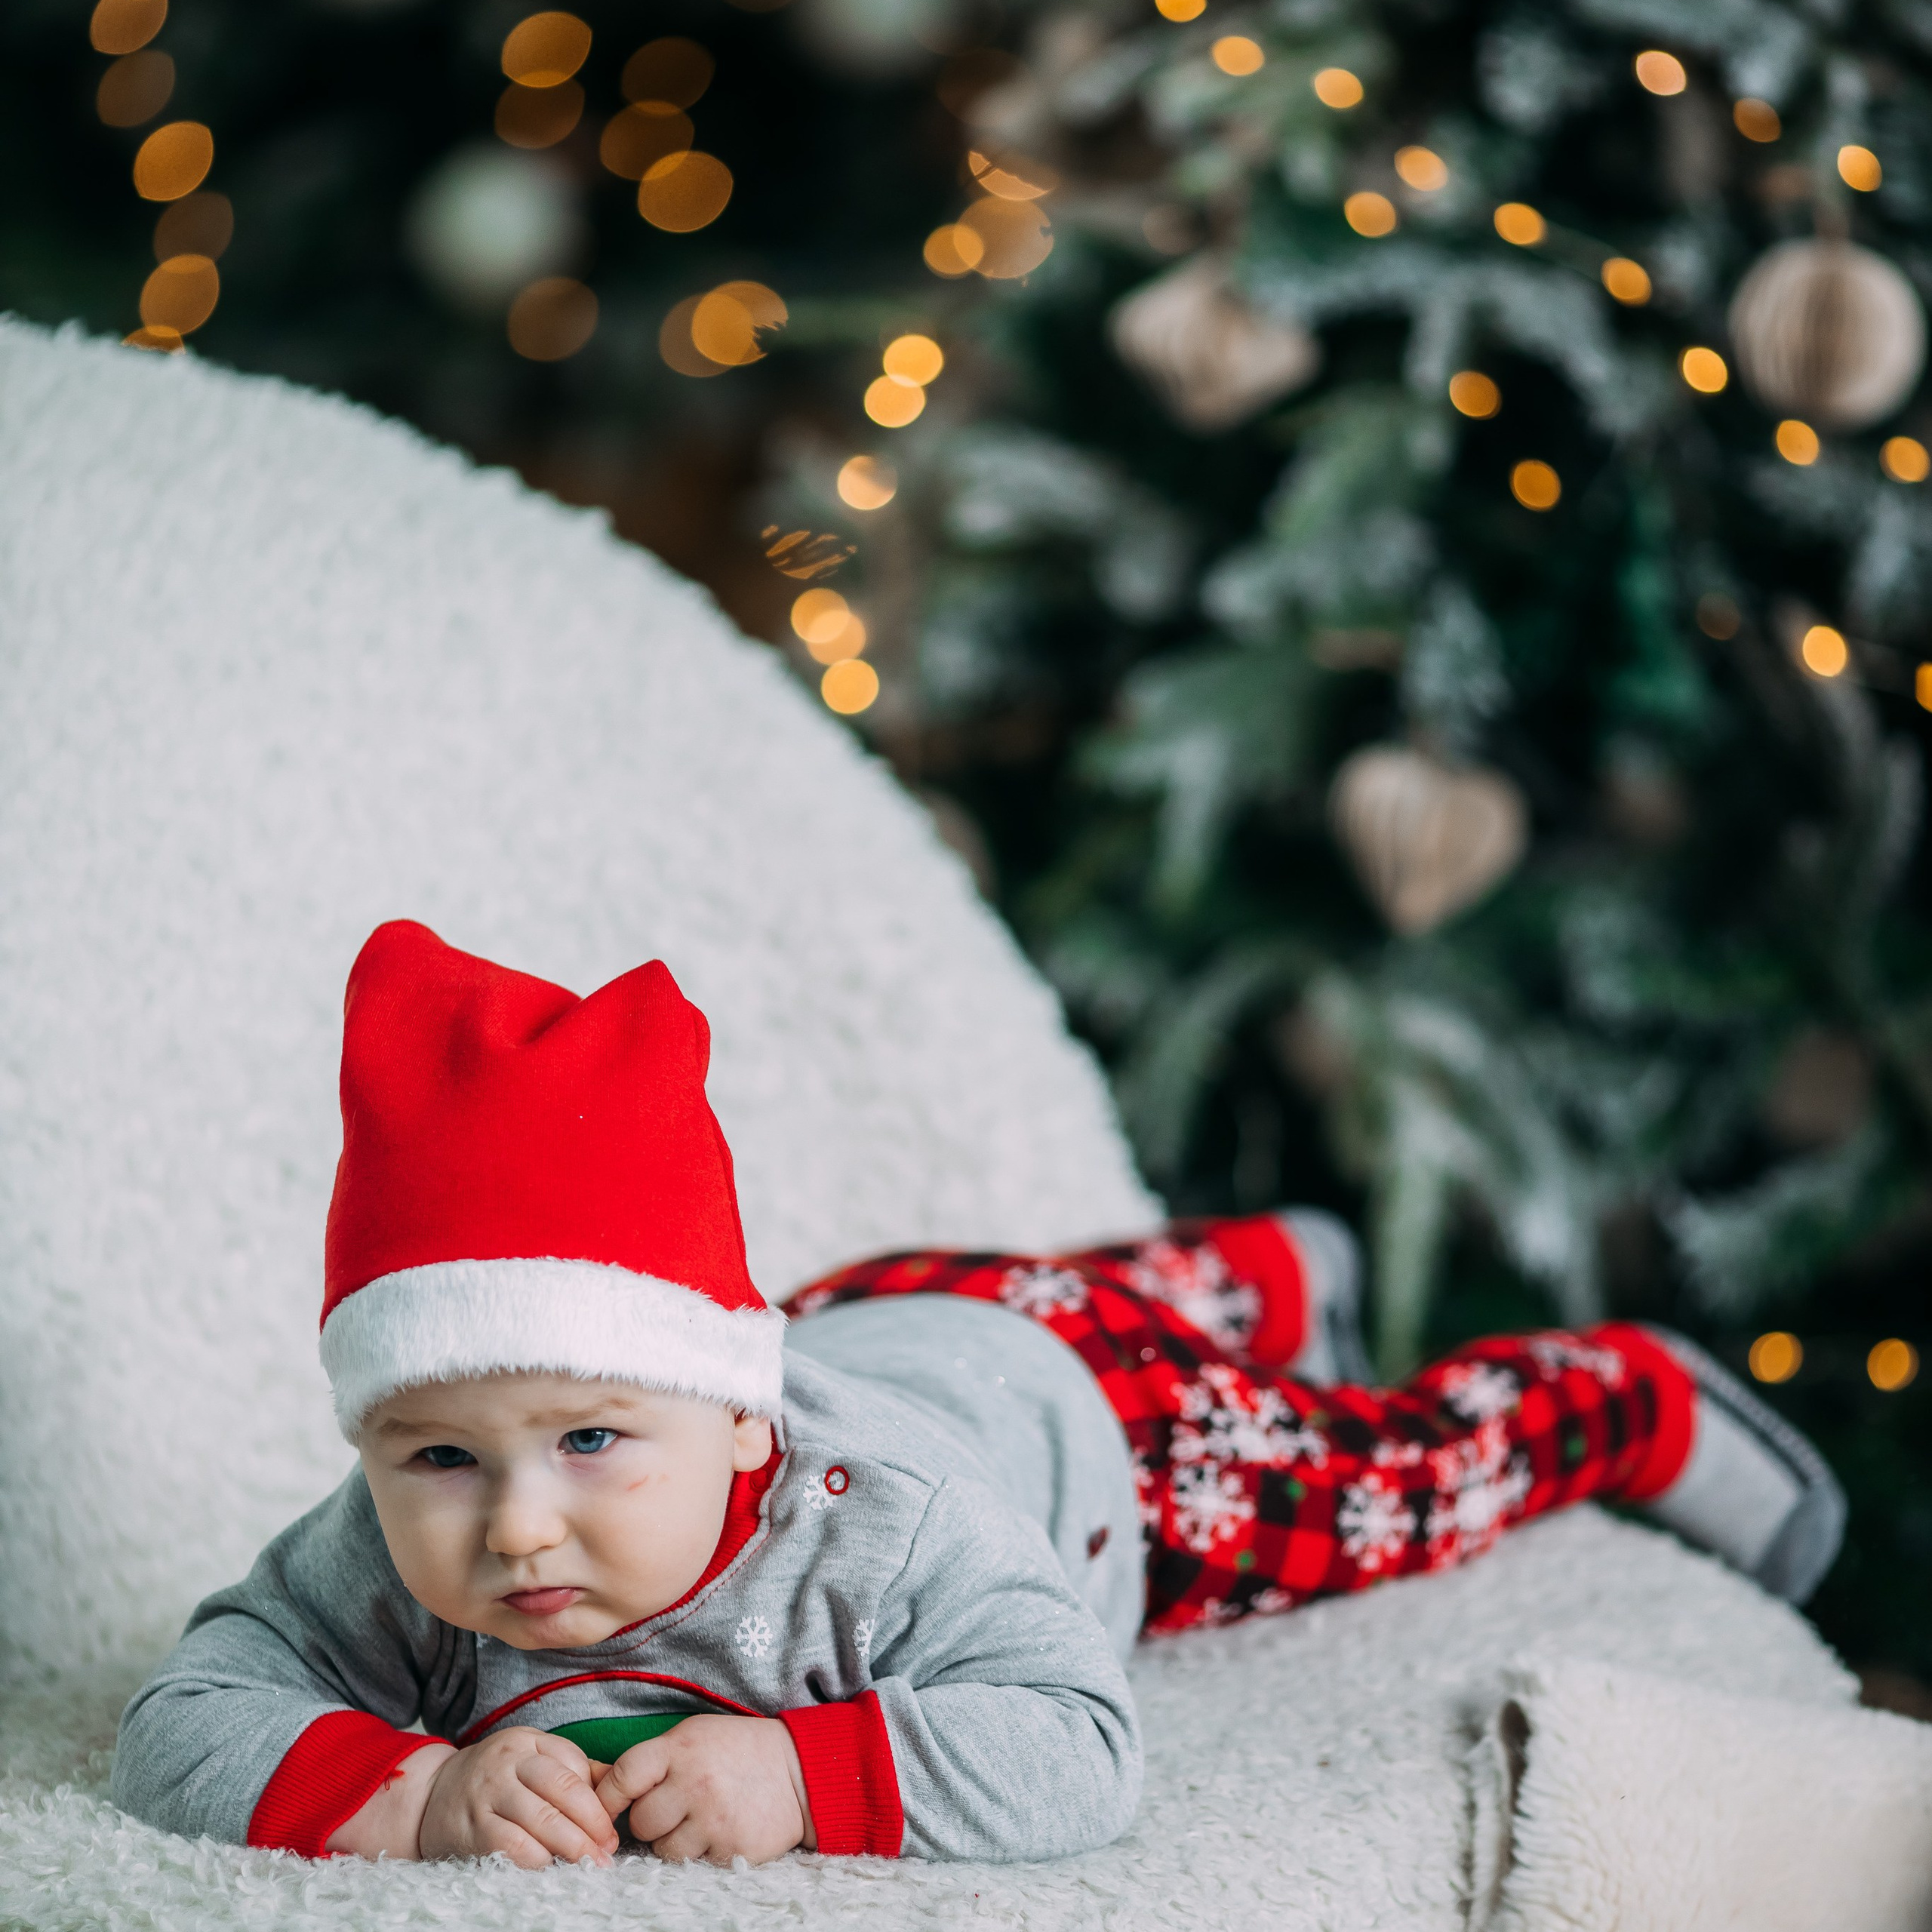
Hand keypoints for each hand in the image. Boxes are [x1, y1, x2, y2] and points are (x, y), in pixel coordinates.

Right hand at [417, 1726, 619, 1867]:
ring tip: (590, 1864)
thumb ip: (571, 1769)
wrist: (429, 1796)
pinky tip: (552, 1868)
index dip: (597, 1798)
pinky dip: (538, 1860)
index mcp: (526, 1741)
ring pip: (541, 1820)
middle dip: (592, 1824)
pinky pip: (513, 1846)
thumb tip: (618, 1787)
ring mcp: (487, 1795)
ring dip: (572, 1846)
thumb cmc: (495, 1780)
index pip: (573, 1764)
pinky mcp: (472, 1830)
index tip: (613, 1826)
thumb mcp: (529, 1759)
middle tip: (608, 1851)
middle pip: (562, 1790)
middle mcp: (507, 1763)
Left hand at [593, 1714, 814, 1864]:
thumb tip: (604, 1788)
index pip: (624, 1776)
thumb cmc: (739, 1751)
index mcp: (682, 1748)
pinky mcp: (730, 1848)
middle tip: (673, 1808)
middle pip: (640, 1821)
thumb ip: (656, 1759)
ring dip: (674, 1841)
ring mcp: (713, 1819)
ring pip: (663, 1850)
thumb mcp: (696, 1735)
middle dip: (650, 1820)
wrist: (800, 1771)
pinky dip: (701, 1852)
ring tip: (699, 1819)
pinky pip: (694, 1864)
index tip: (607, 1807)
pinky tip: (719, 1830)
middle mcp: (695, 1783)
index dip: (608, 1796)